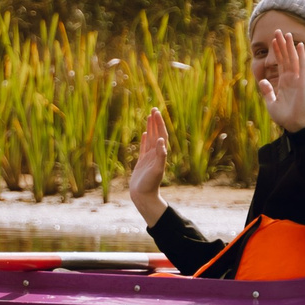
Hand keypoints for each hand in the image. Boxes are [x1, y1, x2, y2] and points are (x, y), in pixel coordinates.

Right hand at [125, 107, 167, 222]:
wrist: (143, 196)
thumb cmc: (150, 184)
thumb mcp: (157, 170)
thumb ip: (160, 155)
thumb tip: (160, 140)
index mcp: (160, 154)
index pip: (161, 135)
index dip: (159, 124)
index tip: (156, 112)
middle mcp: (156, 154)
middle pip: (157, 134)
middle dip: (156, 122)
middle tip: (153, 109)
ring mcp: (149, 158)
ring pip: (150, 139)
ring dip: (151, 128)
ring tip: (149, 117)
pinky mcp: (142, 162)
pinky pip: (144, 147)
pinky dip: (145, 139)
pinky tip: (144, 134)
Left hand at [257, 27, 304, 132]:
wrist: (293, 125)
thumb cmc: (283, 116)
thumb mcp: (271, 102)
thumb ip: (267, 91)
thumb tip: (262, 81)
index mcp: (284, 81)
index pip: (280, 62)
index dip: (277, 51)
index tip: (274, 39)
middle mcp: (292, 78)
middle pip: (286, 57)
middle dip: (282, 44)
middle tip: (278, 31)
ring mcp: (298, 79)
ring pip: (294, 59)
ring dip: (290, 47)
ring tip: (287, 34)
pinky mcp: (303, 82)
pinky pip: (302, 67)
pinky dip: (301, 56)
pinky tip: (299, 46)